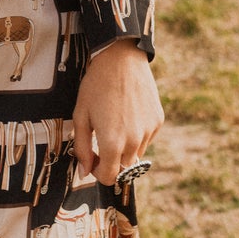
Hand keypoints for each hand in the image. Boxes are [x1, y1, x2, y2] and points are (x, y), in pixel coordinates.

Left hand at [73, 38, 164, 183]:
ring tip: (114, 124)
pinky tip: (127, 115)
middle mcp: (134, 141)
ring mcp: (149, 131)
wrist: (121, 59)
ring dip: (124, 149)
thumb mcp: (81, 115)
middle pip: (124, 169)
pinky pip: (146, 139)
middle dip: (111, 162)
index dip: (98, 173)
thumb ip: (81, 148)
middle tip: (100, 142)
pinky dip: (136, 135)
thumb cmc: (96, 85)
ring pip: (136, 155)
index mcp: (113, 143)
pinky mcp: (157, 121)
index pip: (109, 177)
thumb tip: (85, 171)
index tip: (93, 160)